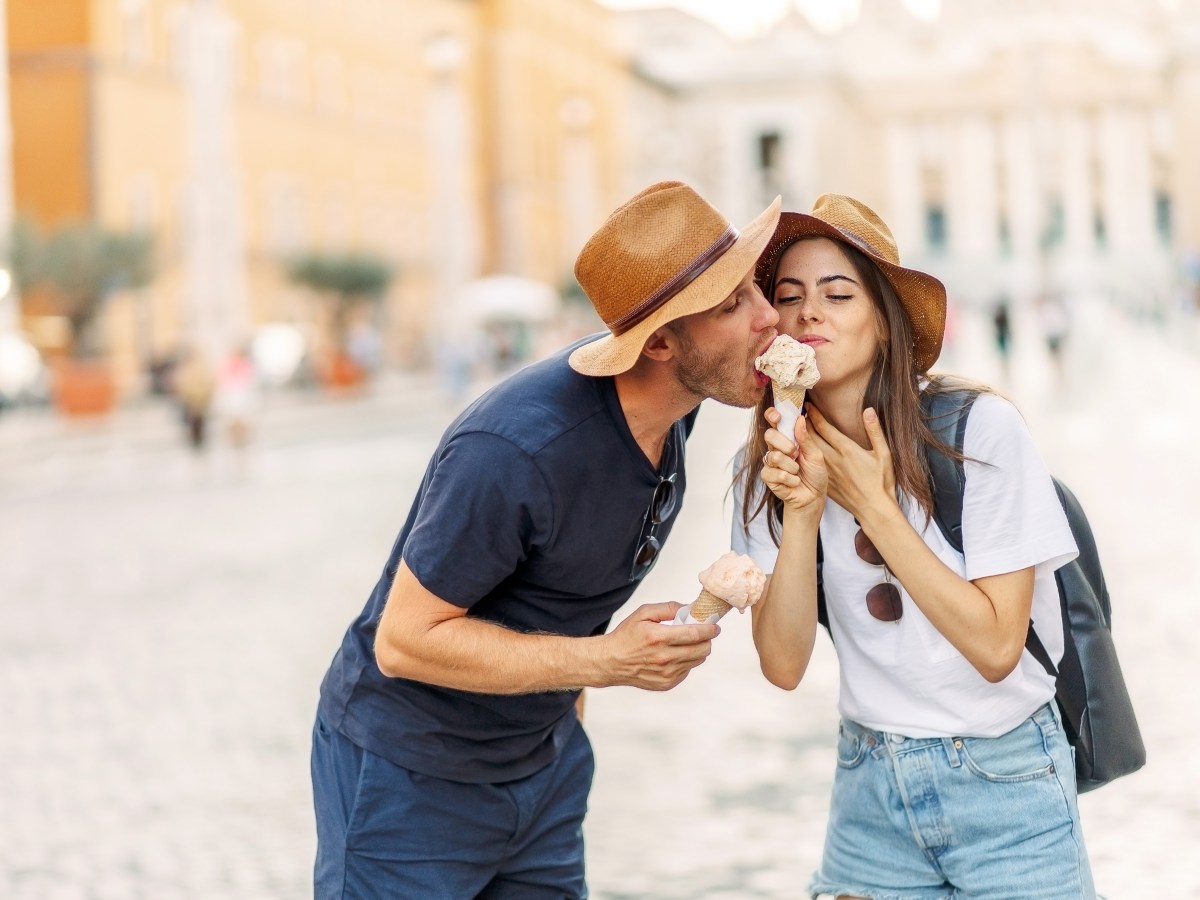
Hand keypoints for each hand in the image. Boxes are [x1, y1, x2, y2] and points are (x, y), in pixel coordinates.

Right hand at [599, 602, 718, 690]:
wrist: (611, 662)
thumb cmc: (626, 636)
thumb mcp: (643, 613)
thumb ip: (668, 608)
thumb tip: (688, 608)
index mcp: (659, 637)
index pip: (695, 634)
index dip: (710, 629)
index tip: (715, 626)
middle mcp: (664, 658)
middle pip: (702, 649)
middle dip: (706, 640)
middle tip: (702, 633)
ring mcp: (667, 673)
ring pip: (697, 660)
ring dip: (697, 650)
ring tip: (685, 643)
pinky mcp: (667, 683)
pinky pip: (687, 670)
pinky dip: (686, 661)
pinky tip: (674, 655)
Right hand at [761, 406, 826, 514]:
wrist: (813, 497)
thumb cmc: (815, 474)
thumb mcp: (815, 454)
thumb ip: (806, 438)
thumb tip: (800, 418)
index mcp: (788, 438)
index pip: (774, 421)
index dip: (772, 415)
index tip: (777, 416)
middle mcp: (777, 448)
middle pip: (769, 435)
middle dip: (784, 444)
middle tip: (795, 453)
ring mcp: (770, 462)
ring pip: (773, 456)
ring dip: (791, 466)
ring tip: (798, 472)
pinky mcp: (768, 476)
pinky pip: (774, 473)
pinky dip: (788, 479)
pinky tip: (794, 482)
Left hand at [805, 406, 896, 522]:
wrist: (874, 509)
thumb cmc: (881, 481)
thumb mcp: (884, 454)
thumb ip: (874, 431)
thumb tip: (868, 410)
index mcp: (846, 450)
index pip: (824, 427)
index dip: (814, 415)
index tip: (808, 405)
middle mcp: (833, 459)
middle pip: (811, 437)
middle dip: (803, 423)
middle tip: (795, 412)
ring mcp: (827, 472)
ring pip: (808, 451)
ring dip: (801, 439)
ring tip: (795, 428)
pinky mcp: (825, 482)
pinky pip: (809, 466)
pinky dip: (803, 455)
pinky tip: (801, 451)